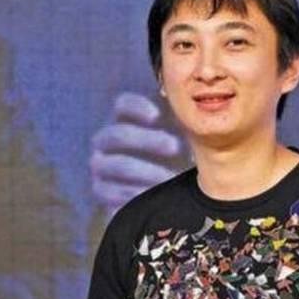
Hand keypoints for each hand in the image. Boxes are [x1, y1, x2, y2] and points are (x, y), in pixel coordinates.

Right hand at [89, 92, 186, 213]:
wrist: (157, 191)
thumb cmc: (172, 158)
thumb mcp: (179, 138)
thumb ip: (183, 124)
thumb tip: (197, 113)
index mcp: (124, 120)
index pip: (123, 105)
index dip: (137, 107)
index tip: (157, 114)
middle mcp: (106, 141)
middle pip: (117, 134)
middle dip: (146, 140)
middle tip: (175, 147)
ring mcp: (101, 166)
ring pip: (115, 164)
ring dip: (144, 170)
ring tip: (170, 177)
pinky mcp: (101, 191)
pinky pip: (110, 192)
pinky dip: (133, 193)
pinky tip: (154, 194)